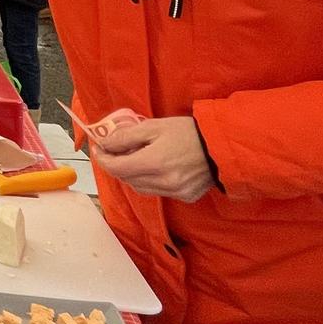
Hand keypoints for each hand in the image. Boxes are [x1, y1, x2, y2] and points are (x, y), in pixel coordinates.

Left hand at [91, 114, 214, 201]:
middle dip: (116, 166)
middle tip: (114, 151)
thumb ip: (127, 136)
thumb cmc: (189, 132)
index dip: (103, 159)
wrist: (223, 146)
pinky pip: (158, 192)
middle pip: (127, 179)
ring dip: (132, 175)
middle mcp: (163, 182)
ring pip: (141, 188)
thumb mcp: (155, 126)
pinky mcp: (186, 197)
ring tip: (134, 159)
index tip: (99, 149)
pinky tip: (154, 169)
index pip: (117, 168)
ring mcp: (176, 192)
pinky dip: (150, 182)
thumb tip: (105, 143)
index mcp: (154, 163)